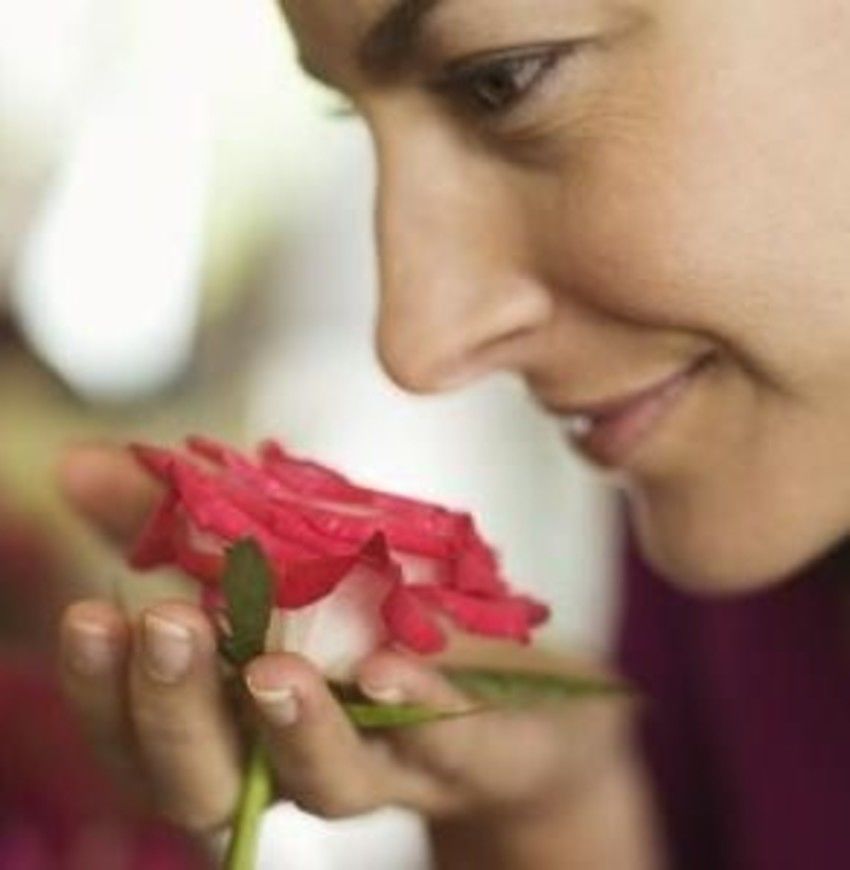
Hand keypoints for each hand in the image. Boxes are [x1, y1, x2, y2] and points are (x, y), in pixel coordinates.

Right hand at [56, 444, 635, 838]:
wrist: (509, 689)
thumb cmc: (366, 620)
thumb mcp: (270, 557)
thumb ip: (173, 521)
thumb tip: (79, 463)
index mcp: (238, 720)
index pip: (144, 735)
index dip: (106, 690)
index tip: (86, 617)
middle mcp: (297, 759)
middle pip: (214, 778)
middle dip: (179, 708)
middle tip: (164, 625)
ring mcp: (388, 763)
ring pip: (327, 780)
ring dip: (293, 725)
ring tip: (270, 669)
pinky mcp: (471, 750)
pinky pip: (444, 745)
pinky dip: (414, 709)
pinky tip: (385, 668)